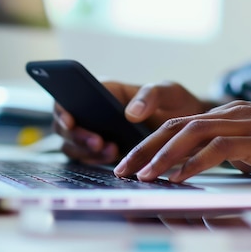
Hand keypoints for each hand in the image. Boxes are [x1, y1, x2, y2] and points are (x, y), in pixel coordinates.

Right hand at [53, 81, 207, 163]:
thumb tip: (130, 112)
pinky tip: (113, 157)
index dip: (62, 108)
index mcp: (105, 91)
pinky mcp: (104, 152)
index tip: (70, 120)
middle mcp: (95, 112)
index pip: (70, 96)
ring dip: (86, 150)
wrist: (188, 128)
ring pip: (74, 145)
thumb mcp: (170, 92)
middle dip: (77, 136)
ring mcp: (98, 133)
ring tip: (111, 150)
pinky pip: (89, 159)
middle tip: (98, 142)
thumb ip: (151, 95)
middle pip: (67, 125)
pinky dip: (96, 160)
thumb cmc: (177, 104)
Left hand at [114, 100, 250, 187]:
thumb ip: (225, 155)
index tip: (131, 162)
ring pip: (192, 134)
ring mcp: (246, 123)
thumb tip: (194, 171)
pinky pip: (218, 148)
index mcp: (229, 115)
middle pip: (177, 125)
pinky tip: (178, 177)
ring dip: (163, 157)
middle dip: (145, 148)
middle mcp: (233, 113)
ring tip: (143, 175)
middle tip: (123, 168)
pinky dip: (194, 163)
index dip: (151, 143)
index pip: (180, 124)